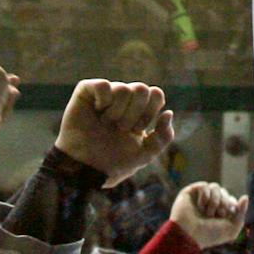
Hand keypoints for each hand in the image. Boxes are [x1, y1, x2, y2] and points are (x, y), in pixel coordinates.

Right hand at [55, 80, 174, 185]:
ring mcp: (105, 95)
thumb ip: (163, 137)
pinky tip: (97, 112)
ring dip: (116, 113)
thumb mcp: (145, 154)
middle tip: (121, 129)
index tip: (137, 129)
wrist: (84, 168)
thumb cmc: (112, 162)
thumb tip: (168, 113)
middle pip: (142, 88)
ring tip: (105, 125)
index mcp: (138, 111)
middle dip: (134, 113)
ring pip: (123, 88)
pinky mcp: (86, 91)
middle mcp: (123, 100)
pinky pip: (102, 85)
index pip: (156, 94)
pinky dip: (102, 101)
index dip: (150, 111)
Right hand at [170, 182, 248, 249]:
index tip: (229, 213)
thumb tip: (245, 196)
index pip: (230, 199)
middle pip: (224, 192)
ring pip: (215, 186)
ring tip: (208, 213)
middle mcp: (209, 204)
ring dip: (215, 200)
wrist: (189, 236)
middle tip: (218, 215)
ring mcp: (199, 198)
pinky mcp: (190, 193)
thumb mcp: (232, 228)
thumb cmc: (210, 235)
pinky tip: (201, 206)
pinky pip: (204, 185)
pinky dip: (205, 196)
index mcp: (219, 212)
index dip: (231, 204)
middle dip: (224, 203)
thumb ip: (241, 213)